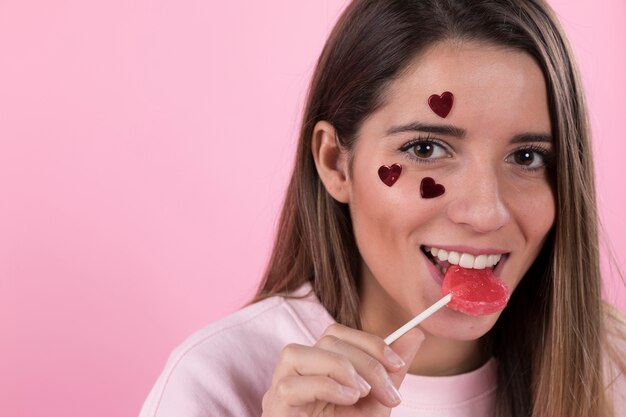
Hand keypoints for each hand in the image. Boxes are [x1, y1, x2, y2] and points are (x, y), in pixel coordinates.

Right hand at [261, 324, 423, 416]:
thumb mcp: (376, 402)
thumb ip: (391, 370)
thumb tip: (415, 334)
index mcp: (316, 366)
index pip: (336, 334)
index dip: (368, 341)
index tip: (398, 364)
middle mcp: (294, 372)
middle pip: (324, 342)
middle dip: (365, 362)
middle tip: (388, 393)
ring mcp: (279, 388)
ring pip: (298, 353)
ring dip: (340, 368)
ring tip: (362, 394)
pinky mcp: (275, 407)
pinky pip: (292, 385)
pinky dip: (326, 387)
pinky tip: (348, 399)